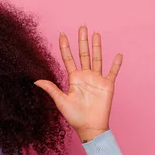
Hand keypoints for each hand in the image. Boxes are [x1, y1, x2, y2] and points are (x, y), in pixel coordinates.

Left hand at [34, 25, 121, 140]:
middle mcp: (85, 76)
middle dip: (82, 41)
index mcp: (74, 79)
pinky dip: (116, 63)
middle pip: (83, 54)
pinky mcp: (107, 85)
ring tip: (96, 33)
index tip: (61, 34)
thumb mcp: (61, 101)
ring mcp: (97, 80)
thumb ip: (51, 89)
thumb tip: (35, 80)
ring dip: (97, 46)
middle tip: (81, 26)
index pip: (68, 59)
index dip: (65, 47)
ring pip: (97, 58)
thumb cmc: (74, 117)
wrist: (90, 127)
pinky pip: (113, 72)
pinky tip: (118, 54)